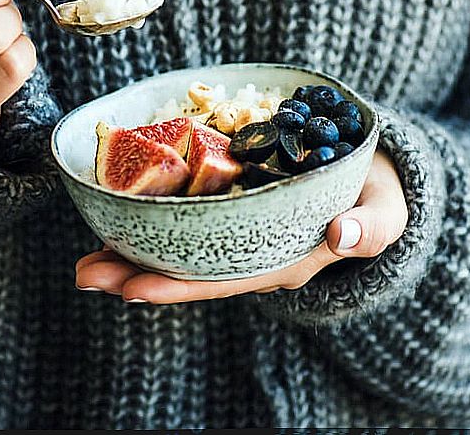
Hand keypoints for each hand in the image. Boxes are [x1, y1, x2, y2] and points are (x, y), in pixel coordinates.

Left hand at [75, 148, 408, 302]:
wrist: (374, 178)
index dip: (179, 286)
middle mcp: (255, 254)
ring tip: (85, 255)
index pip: (225, 280)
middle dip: (135, 274)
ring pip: (182, 248)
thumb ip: (371, 226)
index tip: (131, 290)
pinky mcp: (235, 207)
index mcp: (285, 261)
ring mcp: (242, 233)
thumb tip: (342, 236)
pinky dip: (154, 218)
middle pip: (189, 271)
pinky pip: (190, 219)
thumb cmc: (378, 197)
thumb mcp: (386, 211)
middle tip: (83, 273)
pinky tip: (119, 215)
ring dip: (133, 251)